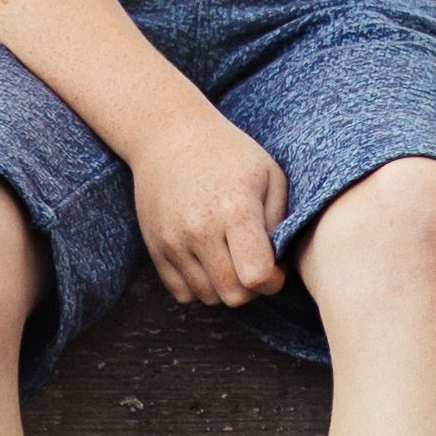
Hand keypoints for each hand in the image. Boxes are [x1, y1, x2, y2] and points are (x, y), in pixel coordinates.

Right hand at [128, 102, 290, 305]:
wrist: (170, 138)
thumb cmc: (230, 154)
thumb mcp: (269, 175)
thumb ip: (280, 221)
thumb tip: (279, 264)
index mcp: (235, 210)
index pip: (256, 274)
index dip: (273, 281)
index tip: (277, 269)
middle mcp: (200, 230)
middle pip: (232, 294)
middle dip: (252, 290)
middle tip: (257, 266)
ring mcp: (173, 242)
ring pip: (207, 297)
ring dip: (226, 288)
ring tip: (234, 260)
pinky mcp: (155, 249)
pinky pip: (182, 293)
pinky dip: (201, 287)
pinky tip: (211, 262)